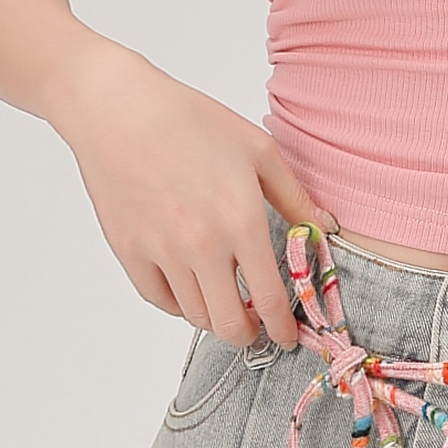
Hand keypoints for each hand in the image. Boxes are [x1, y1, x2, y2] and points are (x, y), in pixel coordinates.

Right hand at [49, 41, 335, 348]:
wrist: (121, 111)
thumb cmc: (192, 121)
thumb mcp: (257, 149)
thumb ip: (295, 197)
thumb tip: (327, 229)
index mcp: (241, 220)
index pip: (272, 298)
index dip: (284, 327)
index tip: (289, 336)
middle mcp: (202, 246)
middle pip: (230, 324)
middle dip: (249, 333)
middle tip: (257, 323)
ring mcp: (162, 254)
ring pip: (195, 315)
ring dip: (216, 314)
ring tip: (225, 295)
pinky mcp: (130, 254)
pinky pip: (160, 300)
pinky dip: (179, 302)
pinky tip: (191, 283)